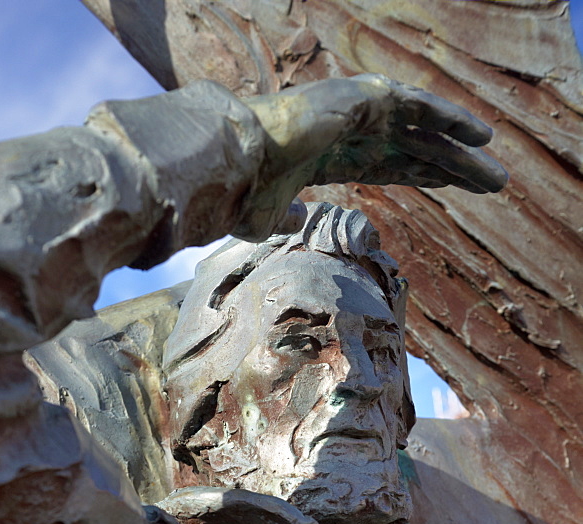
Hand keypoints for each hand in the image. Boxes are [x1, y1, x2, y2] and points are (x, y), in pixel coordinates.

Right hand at [235, 74, 507, 240]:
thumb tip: (297, 220)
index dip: (423, 172)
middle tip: (491, 183)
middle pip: (415, 148)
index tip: (451, 183)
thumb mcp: (268, 217)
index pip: (389, 163)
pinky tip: (481, 134)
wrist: (234, 167)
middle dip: (454, 166)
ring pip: (424, 130)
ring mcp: (357, 109)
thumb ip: (288, 217)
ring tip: (496, 172)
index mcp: (331, 153)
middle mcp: (349, 127)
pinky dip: (451, 118)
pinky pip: (419, 107)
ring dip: (463, 149)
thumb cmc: (244, 193)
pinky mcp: (363, 97)